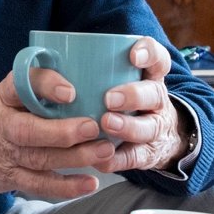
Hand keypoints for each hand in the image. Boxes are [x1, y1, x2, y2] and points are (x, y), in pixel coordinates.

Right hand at [0, 71, 116, 198]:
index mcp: (6, 96)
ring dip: (74, 157)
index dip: (46, 87)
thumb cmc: (7, 111)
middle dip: (62, 132)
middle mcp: (4, 124)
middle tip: (93, 128)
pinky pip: (40, 184)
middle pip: (29, 131)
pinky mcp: (13, 177)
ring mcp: (8, 153)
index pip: (21, 85)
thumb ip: (41, 83)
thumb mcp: (15, 90)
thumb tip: (89, 74)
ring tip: (103, 151)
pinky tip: (90, 183)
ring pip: (39, 158)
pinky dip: (66, 187)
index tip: (71, 91)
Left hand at [93, 37, 186, 173]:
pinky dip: (117, 159)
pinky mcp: (148, 154)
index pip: (158, 59)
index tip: (133, 55)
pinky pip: (135, 158)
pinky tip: (101, 158)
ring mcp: (155, 128)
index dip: (149, 54)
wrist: (161, 136)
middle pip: (153, 94)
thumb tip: (51, 58)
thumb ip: (99, 70)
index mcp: (150, 77)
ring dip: (127, 126)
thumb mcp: (123, 80)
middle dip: (133, 95)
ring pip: (149, 127)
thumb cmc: (127, 100)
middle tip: (109, 98)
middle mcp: (156, 101)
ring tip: (106, 124)